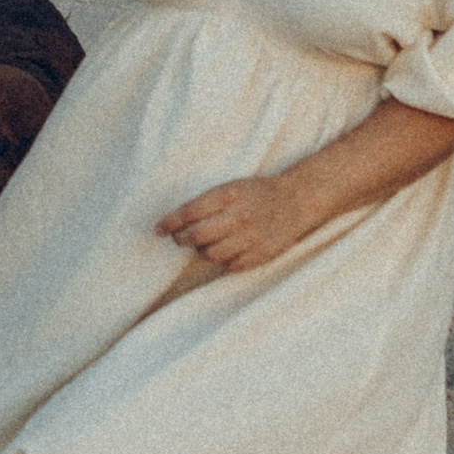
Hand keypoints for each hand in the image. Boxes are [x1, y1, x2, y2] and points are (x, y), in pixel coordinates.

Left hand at [156, 170, 326, 271]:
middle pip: (197, 236)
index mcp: (229, 196)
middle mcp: (239, 217)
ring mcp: (251, 237)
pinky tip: (225, 251)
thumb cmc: (256, 193)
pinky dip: (223, 261)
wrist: (295, 201)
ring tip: (205, 244)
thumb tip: (178, 222)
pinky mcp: (261, 254)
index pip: (190, 212)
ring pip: (212, 254)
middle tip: (179, 239)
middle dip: (182, 240)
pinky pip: (230, 266)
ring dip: (202, 251)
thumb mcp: (231, 188)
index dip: (170, 223)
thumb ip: (207, 203)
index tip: (158, 229)